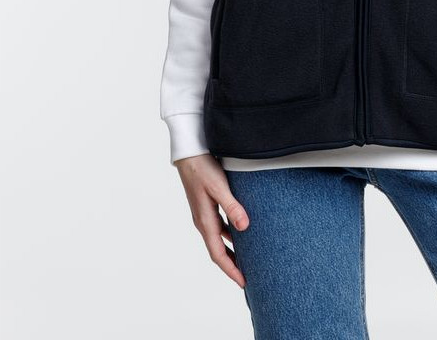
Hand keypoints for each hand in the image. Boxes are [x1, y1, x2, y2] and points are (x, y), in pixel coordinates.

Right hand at [175, 153, 250, 288]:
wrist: (189, 154)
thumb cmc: (203, 169)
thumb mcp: (219, 187)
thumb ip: (232, 206)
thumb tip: (244, 228)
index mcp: (205, 222)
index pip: (218, 254)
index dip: (231, 270)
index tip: (243, 282)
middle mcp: (203, 222)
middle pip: (218, 251)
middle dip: (231, 265)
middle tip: (248, 277)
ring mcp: (204, 214)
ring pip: (219, 240)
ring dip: (231, 251)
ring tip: (247, 259)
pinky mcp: (207, 206)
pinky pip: (220, 228)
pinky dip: (230, 236)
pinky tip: (241, 233)